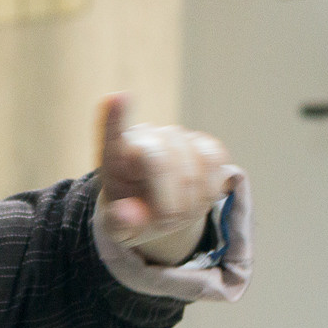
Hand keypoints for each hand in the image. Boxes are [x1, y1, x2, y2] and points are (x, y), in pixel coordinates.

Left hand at [97, 93, 241, 264]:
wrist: (162, 211)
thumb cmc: (135, 215)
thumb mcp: (120, 228)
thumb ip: (119, 223)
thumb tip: (126, 215)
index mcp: (114, 156)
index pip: (111, 132)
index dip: (114, 116)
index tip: (116, 99)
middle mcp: (145, 137)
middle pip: (161, 159)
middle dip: (167, 201)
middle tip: (166, 223)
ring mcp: (177, 136)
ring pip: (195, 162)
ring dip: (192, 200)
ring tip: (181, 214)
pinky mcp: (206, 144)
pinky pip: (216, 161)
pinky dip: (211, 188)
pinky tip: (199, 199)